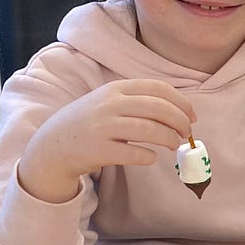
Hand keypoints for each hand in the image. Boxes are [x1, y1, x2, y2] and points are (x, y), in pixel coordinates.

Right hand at [17, 79, 195, 203]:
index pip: (158, 88)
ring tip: (173, 145)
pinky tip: (150, 157)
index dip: (181, 102)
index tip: (192, 116)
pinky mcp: (99, 150)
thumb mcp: (108, 102)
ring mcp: (103, 127)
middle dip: (180, 121)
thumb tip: (179, 111)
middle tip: (187, 134)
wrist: (52, 146)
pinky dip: (149, 156)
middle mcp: (109, 104)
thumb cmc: (89, 124)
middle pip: (159, 108)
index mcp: (115, 89)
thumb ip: (137, 101)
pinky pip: (136, 154)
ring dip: (170, 139)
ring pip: (151, 130)